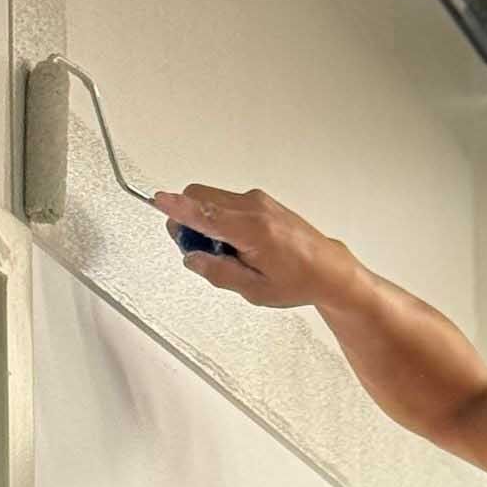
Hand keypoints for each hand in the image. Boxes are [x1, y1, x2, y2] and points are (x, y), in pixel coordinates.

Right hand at [150, 185, 351, 306]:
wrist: (327, 268)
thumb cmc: (298, 280)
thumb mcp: (254, 289)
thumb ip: (219, 273)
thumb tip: (192, 259)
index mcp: (252, 230)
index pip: (204, 213)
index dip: (177, 208)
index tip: (158, 201)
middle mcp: (254, 207)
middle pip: (201, 197)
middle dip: (188, 220)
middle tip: (199, 251)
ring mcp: (258, 200)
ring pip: (212, 199)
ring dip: (204, 221)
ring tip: (225, 253)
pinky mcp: (260, 201)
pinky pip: (226, 202)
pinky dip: (219, 219)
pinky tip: (234, 244)